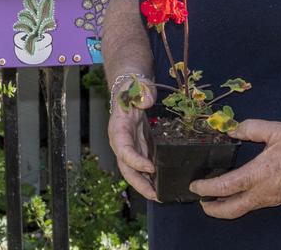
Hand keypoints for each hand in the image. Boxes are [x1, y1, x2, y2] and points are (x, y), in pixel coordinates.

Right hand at [108, 79, 156, 201]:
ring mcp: (131, 146)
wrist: (132, 88)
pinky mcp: (140, 147)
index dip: (135, 160)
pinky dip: (151, 176)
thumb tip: (146, 100)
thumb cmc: (132, 87)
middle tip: (155, 195)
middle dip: (139, 183)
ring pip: (134, 171)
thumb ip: (142, 91)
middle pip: (126, 167)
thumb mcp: (137, 85)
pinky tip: (163, 184)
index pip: (123, 149)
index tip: (151, 168)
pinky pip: (143, 165)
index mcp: (118, 128)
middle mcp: (121, 142)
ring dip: (146, 185)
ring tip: (161, 196)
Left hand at [190, 119, 280, 218]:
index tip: (195, 186)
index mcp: (258, 175)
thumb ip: (250, 128)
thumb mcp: (275, 130)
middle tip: (201, 202)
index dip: (206, 188)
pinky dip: (241, 202)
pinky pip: (254, 205)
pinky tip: (238, 193)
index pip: (225, 187)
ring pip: (243, 209)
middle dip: (212, 209)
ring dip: (226, 207)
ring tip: (214, 199)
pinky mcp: (278, 200)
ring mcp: (270, 199)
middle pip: (231, 209)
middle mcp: (262, 192)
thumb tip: (231, 130)